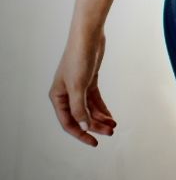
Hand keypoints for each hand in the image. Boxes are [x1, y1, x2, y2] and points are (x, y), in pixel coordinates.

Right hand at [50, 31, 116, 146]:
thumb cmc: (79, 58)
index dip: (80, 134)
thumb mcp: (78, 86)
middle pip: (80, 117)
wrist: (88, 37)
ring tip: (113, 126)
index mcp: (57, 97)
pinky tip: (110, 116)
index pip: (68, 122)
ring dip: (100, 118)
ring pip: (89, 109)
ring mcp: (77, 88)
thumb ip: (80, 108)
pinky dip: (102, 109)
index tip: (94, 142)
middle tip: (110, 133)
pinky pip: (94, 100)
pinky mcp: (88, 81)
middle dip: (94, 126)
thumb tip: (83, 127)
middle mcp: (66, 94)